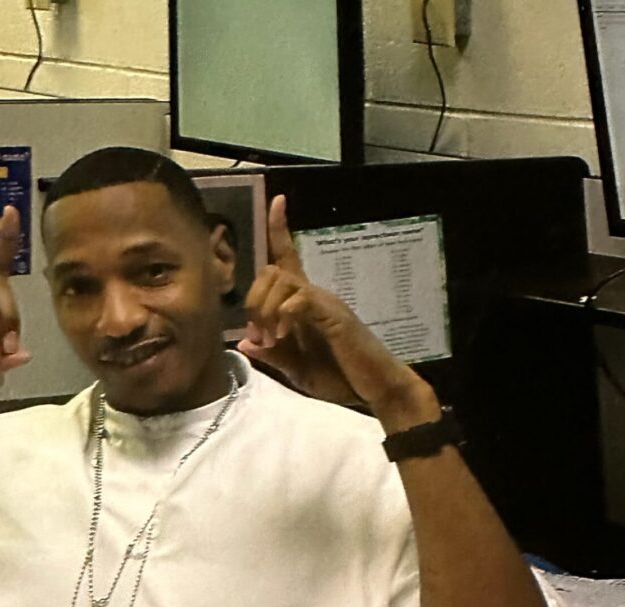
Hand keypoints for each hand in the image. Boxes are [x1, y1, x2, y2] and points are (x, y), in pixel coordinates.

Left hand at [238, 195, 425, 411]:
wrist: (378, 390)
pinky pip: (300, 298)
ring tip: (272, 338)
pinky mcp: (334, 315)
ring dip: (266, 308)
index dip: (280, 229)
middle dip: (254, 299)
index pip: (290, 258)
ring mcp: (326, 303)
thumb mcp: (298, 371)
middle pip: (272, 270)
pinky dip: (283, 315)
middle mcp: (315, 296)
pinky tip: (283, 336)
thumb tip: (246, 342)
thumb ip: (273, 356)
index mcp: (306, 306)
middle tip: (260, 335)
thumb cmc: (343, 380)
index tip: (278, 199)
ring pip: (281, 280)